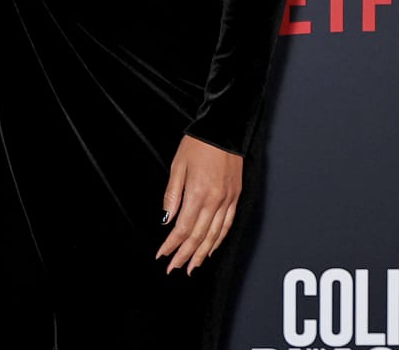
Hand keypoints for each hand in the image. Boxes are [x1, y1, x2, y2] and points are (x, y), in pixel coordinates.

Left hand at [154, 136, 242, 274]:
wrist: (224, 129)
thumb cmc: (198, 144)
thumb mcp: (178, 165)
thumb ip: (172, 194)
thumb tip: (166, 219)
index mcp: (198, 193)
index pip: (182, 228)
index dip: (172, 245)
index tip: (162, 255)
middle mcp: (215, 200)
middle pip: (198, 236)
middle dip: (185, 255)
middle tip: (175, 268)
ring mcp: (228, 200)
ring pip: (215, 235)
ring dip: (202, 253)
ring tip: (193, 266)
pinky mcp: (235, 197)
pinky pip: (228, 224)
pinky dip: (219, 239)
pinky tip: (212, 248)